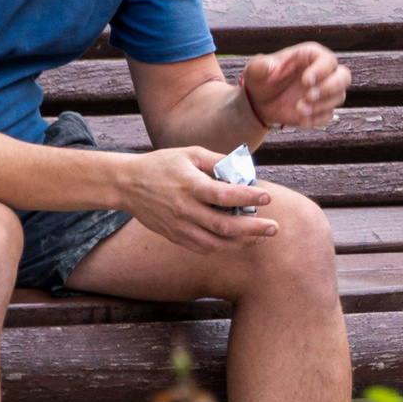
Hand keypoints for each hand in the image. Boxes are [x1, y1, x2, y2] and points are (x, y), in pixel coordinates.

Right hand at [113, 146, 278, 252]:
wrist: (127, 184)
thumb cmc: (162, 165)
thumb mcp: (190, 153)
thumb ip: (218, 161)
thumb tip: (245, 170)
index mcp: (189, 185)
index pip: (224, 196)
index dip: (248, 198)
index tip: (267, 197)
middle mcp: (184, 209)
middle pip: (225, 225)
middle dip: (254, 228)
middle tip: (274, 228)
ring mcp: (179, 227)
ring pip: (217, 242)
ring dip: (243, 241)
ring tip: (261, 236)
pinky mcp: (176, 237)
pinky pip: (205, 248)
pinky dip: (225, 246)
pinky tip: (239, 240)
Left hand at [239, 44, 351, 133]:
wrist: (260, 102)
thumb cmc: (260, 79)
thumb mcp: (256, 69)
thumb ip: (262, 65)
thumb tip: (273, 67)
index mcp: (310, 56)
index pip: (327, 60)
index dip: (321, 71)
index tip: (305, 81)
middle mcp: (323, 72)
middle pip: (344, 77)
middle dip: (329, 88)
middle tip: (308, 96)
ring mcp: (325, 91)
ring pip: (339, 96)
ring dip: (321, 106)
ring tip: (299, 109)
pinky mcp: (322, 108)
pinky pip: (329, 115)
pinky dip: (317, 119)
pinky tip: (301, 119)